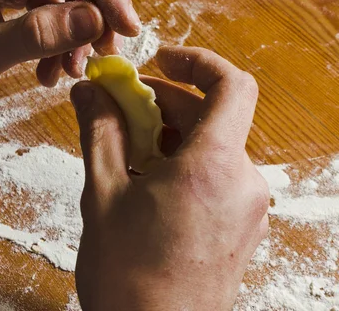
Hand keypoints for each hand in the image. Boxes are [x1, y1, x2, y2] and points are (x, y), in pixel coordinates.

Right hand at [71, 47, 269, 310]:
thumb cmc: (129, 279)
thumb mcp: (103, 195)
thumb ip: (99, 132)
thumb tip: (89, 92)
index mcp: (214, 166)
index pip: (231, 84)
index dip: (197, 61)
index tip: (160, 60)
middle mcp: (244, 182)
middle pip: (214, 115)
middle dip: (167, 104)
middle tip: (122, 109)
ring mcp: (249, 207)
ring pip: (214, 147)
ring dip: (173, 137)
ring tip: (129, 154)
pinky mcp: (244, 227)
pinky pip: (219, 176)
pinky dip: (187, 165)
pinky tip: (150, 184)